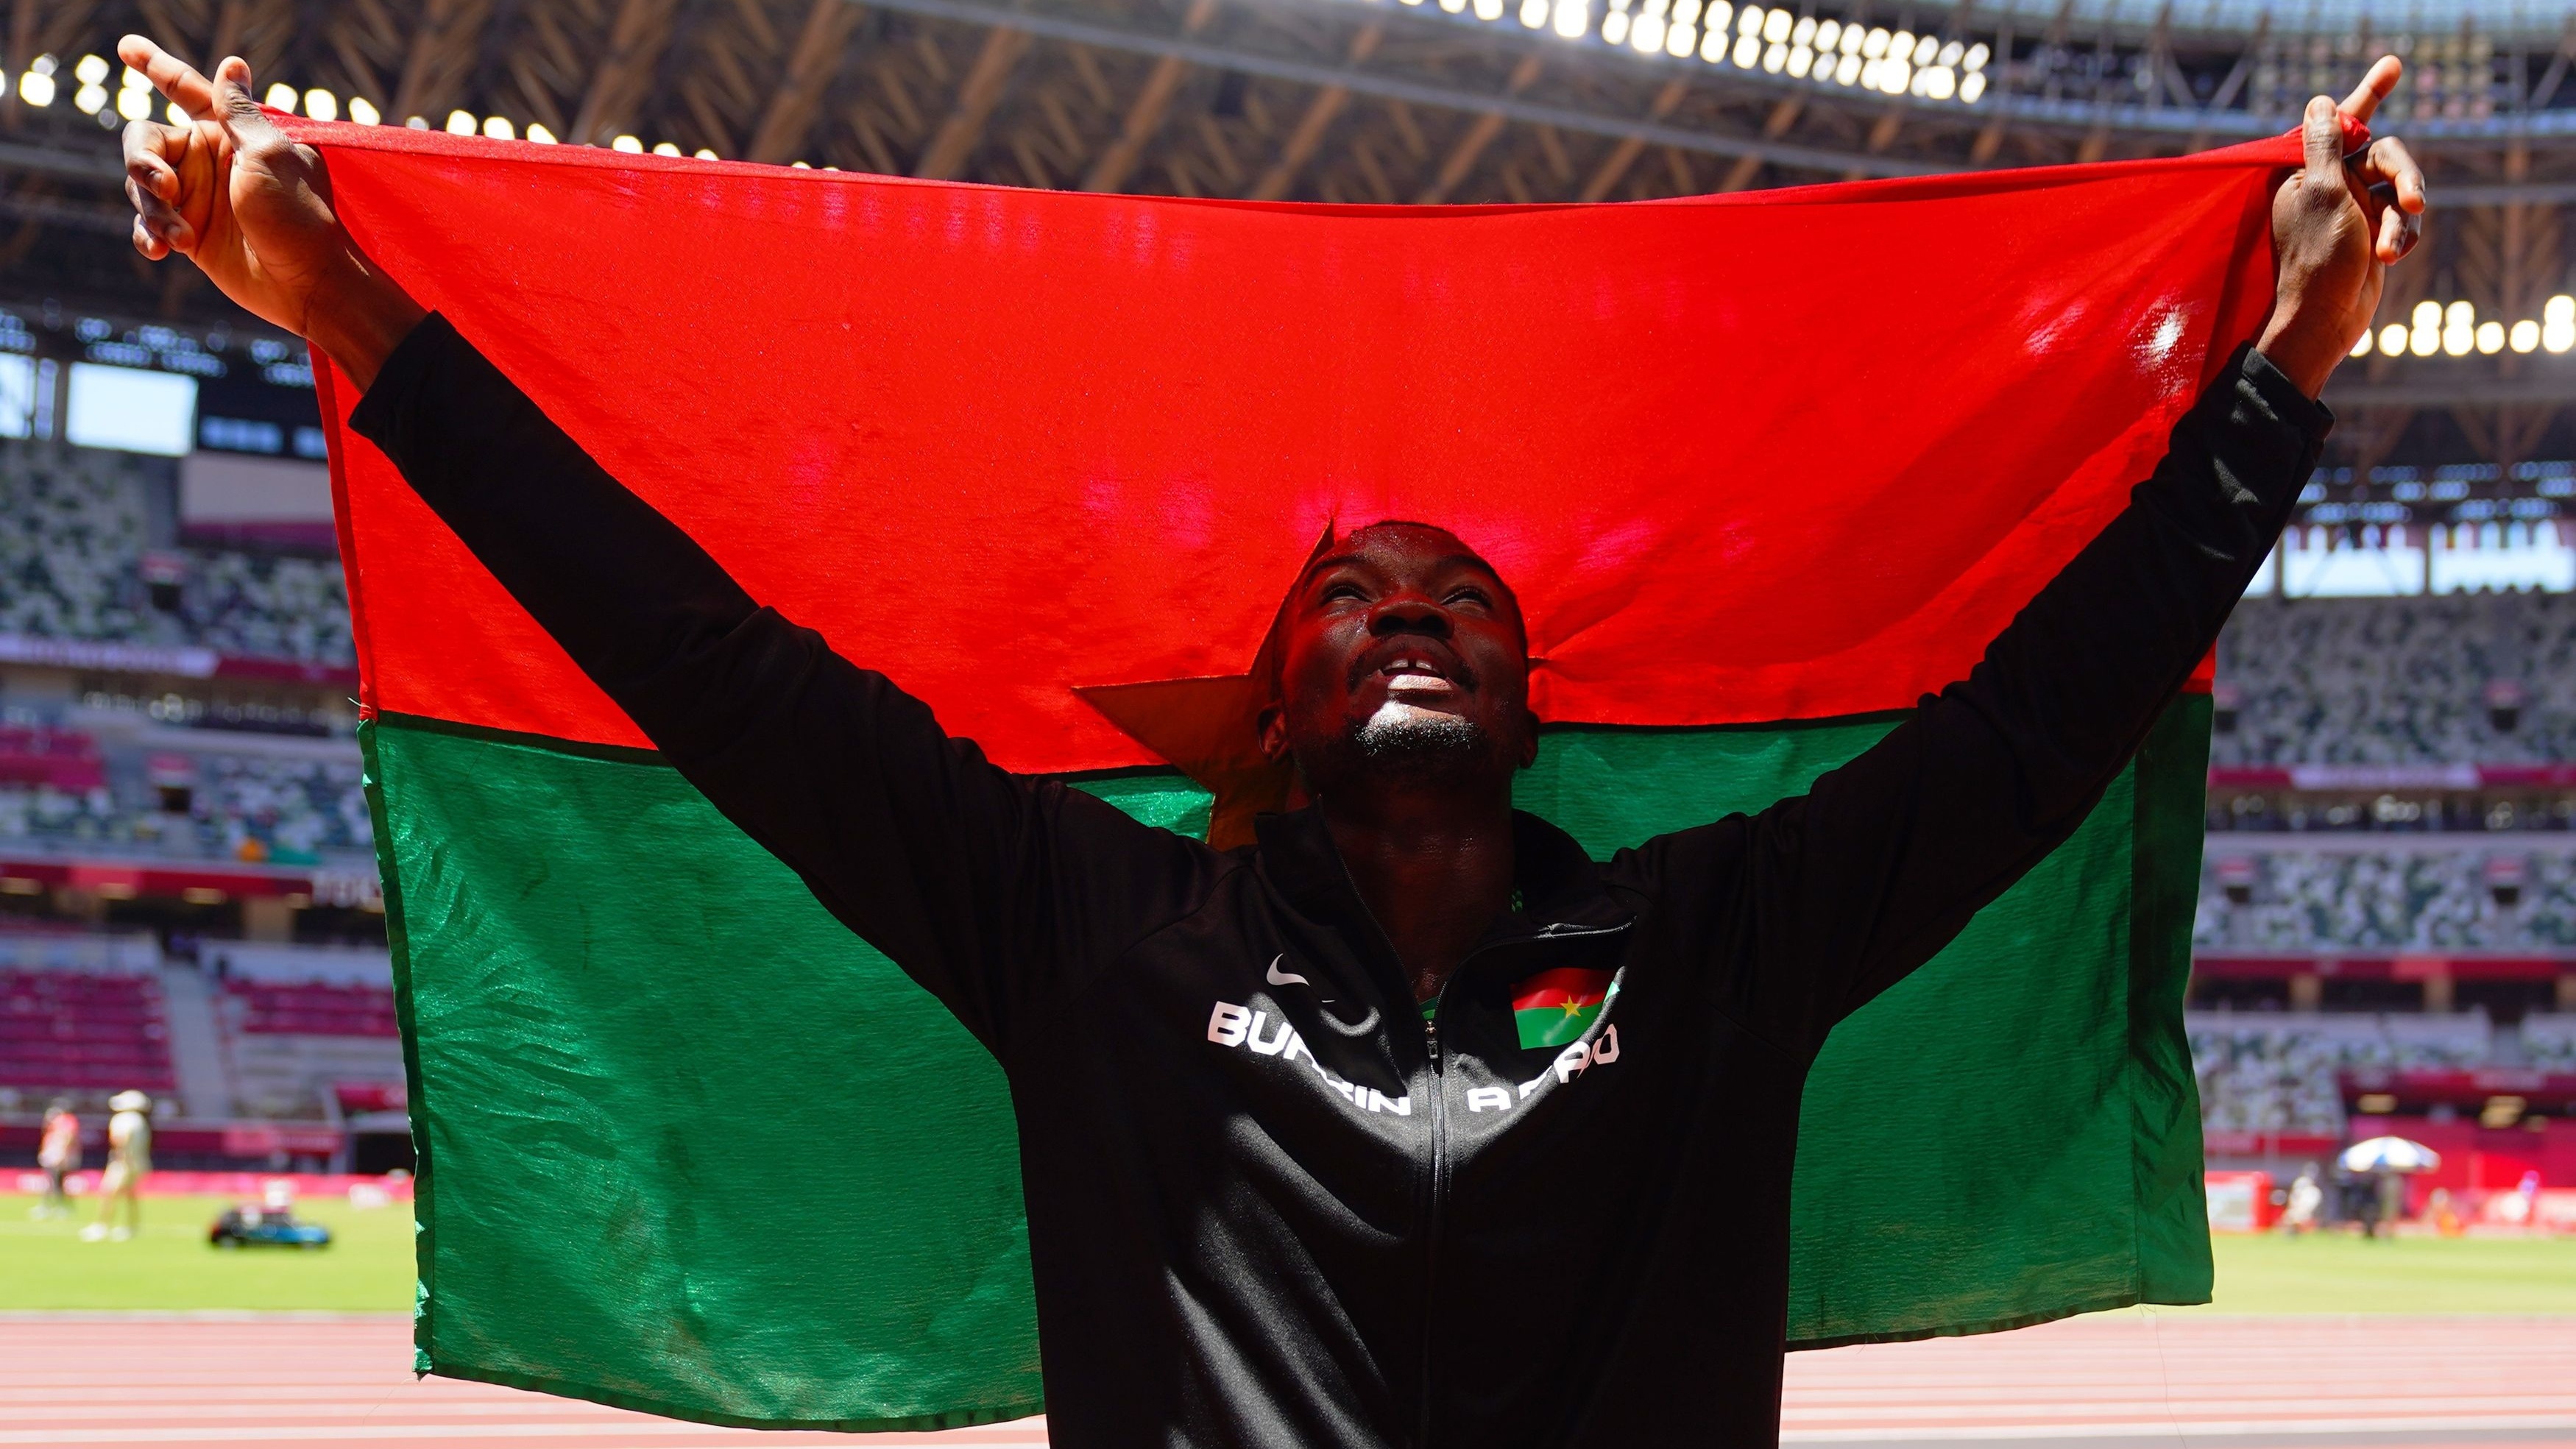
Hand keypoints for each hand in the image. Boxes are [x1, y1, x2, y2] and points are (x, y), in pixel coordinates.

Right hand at [118, 36, 420, 388]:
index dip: (157, 67)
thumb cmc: (297, 216)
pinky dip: (148, 234)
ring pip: (142, 186)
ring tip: (182, 237)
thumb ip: (239, 114)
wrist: (307, 285)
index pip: (187, 91)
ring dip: (155, 209)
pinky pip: (147, 225)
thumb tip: (232, 63)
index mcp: (230, 133)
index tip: (127, 47)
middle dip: (143, 163)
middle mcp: (208, 161)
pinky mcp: (189, 233)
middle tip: (166, 187)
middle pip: (144, 142)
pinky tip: (161, 250)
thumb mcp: (268, 156)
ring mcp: (197, 198)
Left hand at [2255, 56, 2426, 397]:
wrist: (2325, 322)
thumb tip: (2319, 100)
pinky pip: (2404, 219)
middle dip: (2404, 177)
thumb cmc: (2318, 259)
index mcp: (2309, 171)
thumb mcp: (2322, 194)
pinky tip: (2392, 257)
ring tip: (2392, 249)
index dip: (2368, 95)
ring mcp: (2353, 209)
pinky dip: (2403, 236)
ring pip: (2400, 188)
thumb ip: (2323, 147)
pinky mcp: (2373, 232)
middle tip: (2414, 203)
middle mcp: (2331, 185)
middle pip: (2385, 155)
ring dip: (2402, 219)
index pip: (2342, 124)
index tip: (2393, 65)